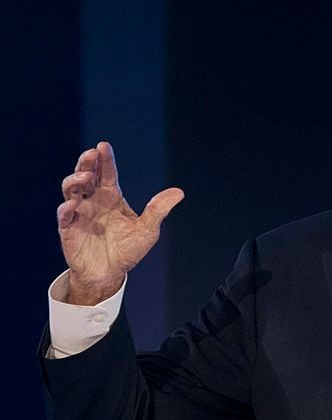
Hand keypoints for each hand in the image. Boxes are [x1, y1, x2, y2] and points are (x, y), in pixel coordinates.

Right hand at [57, 142, 183, 304]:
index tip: (103, 146)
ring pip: (71, 189)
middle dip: (86, 163)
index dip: (104, 159)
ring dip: (75, 180)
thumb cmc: (127, 249)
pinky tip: (73, 205)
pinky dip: (66, 208)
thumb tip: (179, 192)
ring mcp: (79, 213)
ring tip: (86, 177)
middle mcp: (93, 200)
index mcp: (111, 196)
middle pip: (85, 174)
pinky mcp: (68, 228)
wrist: (110, 273)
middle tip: (91, 154)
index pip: (107, 173)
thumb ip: (158, 210)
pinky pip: (64, 215)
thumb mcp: (147, 230)